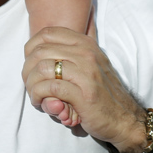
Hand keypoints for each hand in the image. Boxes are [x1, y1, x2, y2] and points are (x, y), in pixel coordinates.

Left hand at [21, 26, 147, 152]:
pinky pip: (50, 88)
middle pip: (40, 51)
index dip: (30, 48)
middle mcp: (86, 54)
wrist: (125, 119)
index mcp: (85, 44)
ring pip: (42, 69)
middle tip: (30, 85)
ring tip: (36, 97)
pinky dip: (39, 96)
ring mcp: (86, 72)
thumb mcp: (90, 65)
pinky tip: (41, 103)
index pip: (46, 33)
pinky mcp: (84, 94)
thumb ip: (69, 54)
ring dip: (32, 85)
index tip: (31, 65)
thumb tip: (36, 50)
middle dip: (27, 70)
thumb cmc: (101, 93)